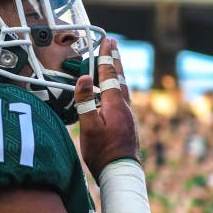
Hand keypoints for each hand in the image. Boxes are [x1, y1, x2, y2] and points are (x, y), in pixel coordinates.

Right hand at [74, 38, 139, 181]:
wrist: (120, 172)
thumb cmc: (103, 152)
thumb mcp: (90, 127)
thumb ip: (86, 101)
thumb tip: (84, 78)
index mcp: (115, 104)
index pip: (110, 75)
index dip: (106, 57)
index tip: (106, 41)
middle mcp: (124, 107)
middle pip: (120, 77)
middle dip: (115, 60)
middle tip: (113, 44)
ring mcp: (127, 116)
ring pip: (122, 88)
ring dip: (117, 73)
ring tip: (114, 64)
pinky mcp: (127, 125)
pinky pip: (122, 99)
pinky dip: (117, 88)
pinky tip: (114, 95)